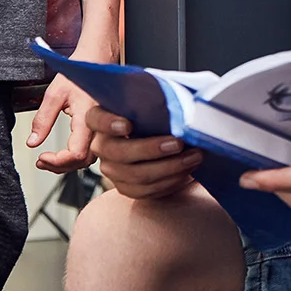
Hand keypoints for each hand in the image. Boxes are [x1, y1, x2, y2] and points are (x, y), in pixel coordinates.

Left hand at [27, 73, 95, 173]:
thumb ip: (43, 120)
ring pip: (90, 159)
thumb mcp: (54, 94)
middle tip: (41, 161)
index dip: (58, 161)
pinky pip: (94, 151)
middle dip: (60, 166)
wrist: (97, 62)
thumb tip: (32, 142)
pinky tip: (64, 154)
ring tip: (49, 159)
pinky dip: (77, 157)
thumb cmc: (79, 73)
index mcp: (89, 117)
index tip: (41, 157)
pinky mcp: (103, 130)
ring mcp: (104, 129)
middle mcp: (101, 126)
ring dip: (68, 164)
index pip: (77, 153)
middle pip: (83, 161)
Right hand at [86, 103, 204, 199]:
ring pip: (135, 174)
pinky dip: (169, 182)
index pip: (96, 119)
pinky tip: (186, 171)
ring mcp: (111, 169)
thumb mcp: (154, 103)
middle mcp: (102, 145)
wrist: (165, 139)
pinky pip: (144, 190)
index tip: (128, 125)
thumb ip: (157, 100)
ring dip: (169, 167)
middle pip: (118, 152)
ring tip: (193, 156)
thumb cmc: (158, 116)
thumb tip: (178, 101)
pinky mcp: (125, 187)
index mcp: (102, 119)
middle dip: (151, 149)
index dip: (109, 124)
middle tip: (178, 143)